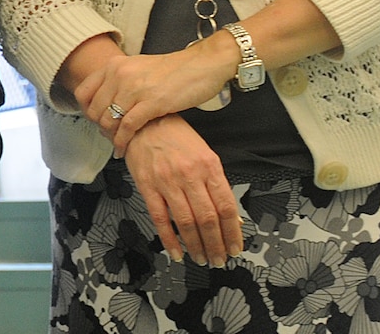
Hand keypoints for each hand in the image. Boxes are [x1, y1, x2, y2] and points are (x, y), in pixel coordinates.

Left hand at [74, 40, 236, 151]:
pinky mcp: (152, 103)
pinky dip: (123, 141)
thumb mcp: (138, 67)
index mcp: (114, 65)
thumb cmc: (174, 70)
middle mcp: (120, 75)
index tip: (95, 121)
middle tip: (109, 136)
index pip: (83, 93)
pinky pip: (127, 127)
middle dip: (100, 127)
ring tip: (117, 143)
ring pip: (109, 120)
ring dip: (111, 136)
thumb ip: (120, 80)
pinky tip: (124, 148)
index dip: (86, 111)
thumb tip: (107, 100)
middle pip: (94, 110)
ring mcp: (134, 88)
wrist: (203, 65)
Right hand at [122, 115, 241, 266]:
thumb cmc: (176, 137)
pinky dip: (169, 239)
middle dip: (216, 244)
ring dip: (196, 245)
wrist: (144, 120)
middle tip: (219, 259)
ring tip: (202, 258)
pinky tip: (176, 252)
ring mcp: (167, 180)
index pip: (226, 206)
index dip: (233, 232)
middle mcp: (189, 174)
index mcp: (209, 166)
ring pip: (186, 222)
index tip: (235, 247)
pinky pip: (160, 218)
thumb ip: (217, 186)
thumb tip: (232, 218)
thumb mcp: (204, 155)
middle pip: (208, 218)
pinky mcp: (147, 185)